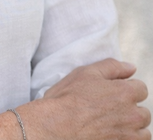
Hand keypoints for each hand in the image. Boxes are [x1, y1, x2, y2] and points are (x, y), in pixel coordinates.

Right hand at [26, 58, 149, 139]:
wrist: (56, 127)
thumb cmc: (68, 99)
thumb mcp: (86, 73)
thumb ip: (112, 67)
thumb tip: (131, 67)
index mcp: (125, 92)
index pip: (141, 89)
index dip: (127, 89)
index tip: (113, 93)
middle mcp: (132, 115)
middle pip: (144, 112)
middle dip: (131, 110)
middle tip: (109, 111)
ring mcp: (129, 136)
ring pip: (143, 132)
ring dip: (132, 129)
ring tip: (111, 125)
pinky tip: (111, 135)